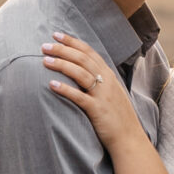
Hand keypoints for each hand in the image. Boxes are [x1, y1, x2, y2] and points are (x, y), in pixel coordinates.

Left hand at [42, 31, 143, 154]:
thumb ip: (98, 81)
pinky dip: (65, 89)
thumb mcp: (111, 93)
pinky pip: (79, 97)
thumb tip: (80, 72)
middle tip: (45, 45)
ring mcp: (103, 95)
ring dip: (62, 64)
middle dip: (63, 49)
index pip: (89, 52)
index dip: (72, 42)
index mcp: (109, 75)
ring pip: (80, 73)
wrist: (129, 138)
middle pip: (83, 59)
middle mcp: (106, 82)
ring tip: (45, 60)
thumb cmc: (117, 117)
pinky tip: (52, 84)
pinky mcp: (97, 110)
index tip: (56, 35)